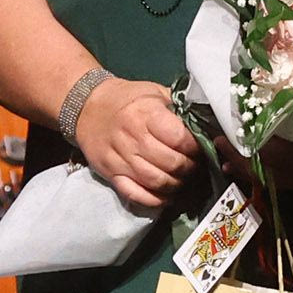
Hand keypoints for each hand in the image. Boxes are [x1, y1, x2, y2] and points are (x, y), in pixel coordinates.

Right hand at [73, 77, 199, 206]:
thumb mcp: (154, 92)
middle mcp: (132, 138)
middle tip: (195, 165)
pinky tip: (166, 195)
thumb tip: (206, 123)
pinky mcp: (110, 174)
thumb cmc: (126, 98)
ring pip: (156, 182)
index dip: (196, 147)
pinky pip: (136, 194)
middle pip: (171, 163)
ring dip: (176, 185)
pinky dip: (155, 200)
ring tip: (182, 178)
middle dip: (190, 168)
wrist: (86, 107)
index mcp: (145, 114)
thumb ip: (178, 108)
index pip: (179, 139)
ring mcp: (120, 159)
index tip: (200, 148)